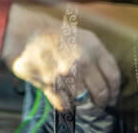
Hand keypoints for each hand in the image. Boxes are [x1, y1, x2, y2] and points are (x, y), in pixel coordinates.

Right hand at [1, 5, 120, 111]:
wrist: (23, 31)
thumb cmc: (53, 33)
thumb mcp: (81, 36)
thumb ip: (97, 55)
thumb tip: (108, 81)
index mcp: (93, 46)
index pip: (113, 76)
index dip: (114, 91)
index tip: (112, 97)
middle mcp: (83, 61)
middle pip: (101, 93)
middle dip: (101, 103)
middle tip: (98, 105)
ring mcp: (66, 74)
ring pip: (85, 102)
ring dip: (84, 106)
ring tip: (81, 104)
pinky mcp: (50, 84)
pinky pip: (65, 105)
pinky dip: (66, 106)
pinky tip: (64, 100)